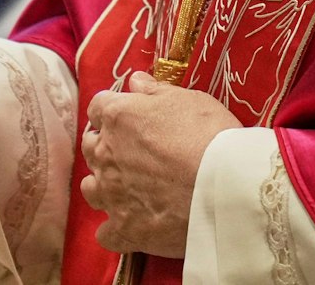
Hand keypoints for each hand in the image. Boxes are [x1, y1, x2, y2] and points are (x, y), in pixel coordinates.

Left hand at [80, 71, 241, 257]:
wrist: (224, 187)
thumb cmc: (209, 134)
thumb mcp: (188, 100)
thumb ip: (155, 91)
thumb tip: (135, 82)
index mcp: (118, 118)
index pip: (98, 107)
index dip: (113, 110)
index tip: (127, 115)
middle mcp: (106, 154)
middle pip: (90, 146)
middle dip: (105, 145)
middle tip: (131, 149)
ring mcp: (111, 194)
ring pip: (91, 188)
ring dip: (102, 184)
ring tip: (124, 186)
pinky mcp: (123, 229)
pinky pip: (105, 233)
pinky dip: (114, 228)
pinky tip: (130, 223)